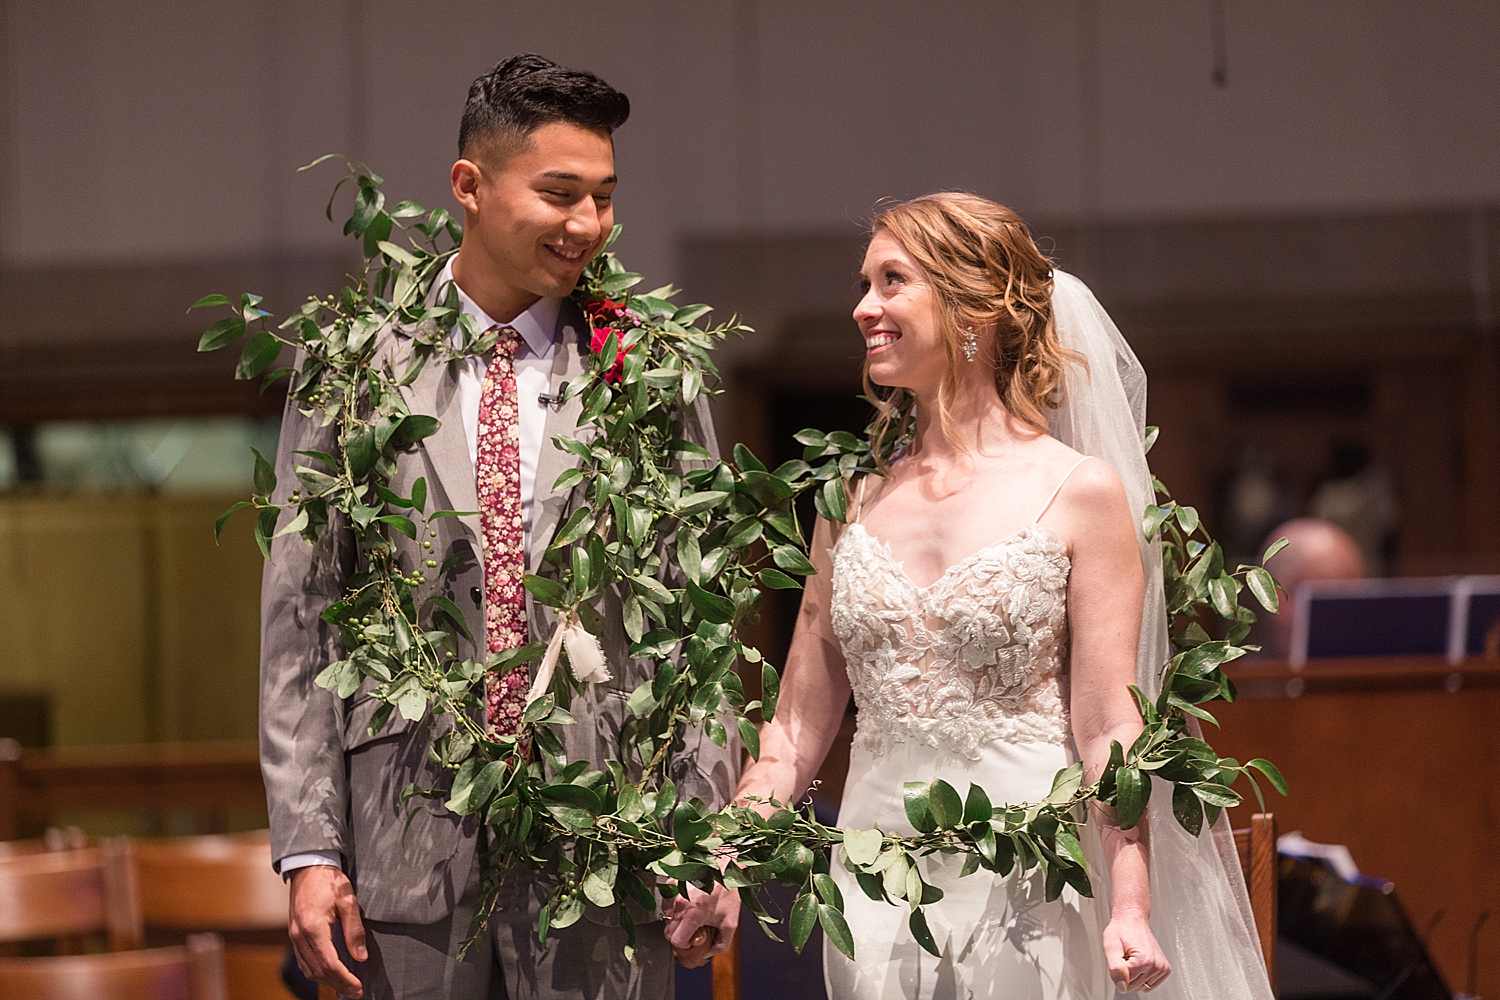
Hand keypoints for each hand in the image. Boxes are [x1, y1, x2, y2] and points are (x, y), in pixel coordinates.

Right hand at [288, 865, 367, 998]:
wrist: (308, 867)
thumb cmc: (330, 882)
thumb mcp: (348, 902)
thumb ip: (354, 930)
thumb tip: (361, 956)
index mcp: (313, 928)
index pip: (328, 964)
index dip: (344, 979)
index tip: (358, 986)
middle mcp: (300, 936)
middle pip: (317, 971)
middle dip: (338, 984)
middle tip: (356, 991)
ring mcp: (294, 937)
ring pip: (308, 969)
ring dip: (327, 981)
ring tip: (346, 986)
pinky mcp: (294, 935)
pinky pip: (303, 961)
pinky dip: (316, 972)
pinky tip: (330, 975)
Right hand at [663, 882, 739, 968]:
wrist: (726, 867)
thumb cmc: (729, 892)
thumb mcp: (731, 923)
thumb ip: (721, 944)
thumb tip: (708, 952)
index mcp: (692, 914)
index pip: (676, 940)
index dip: (685, 944)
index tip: (694, 939)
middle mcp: (679, 902)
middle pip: (668, 931)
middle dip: (680, 935)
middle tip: (694, 929)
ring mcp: (673, 891)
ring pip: (666, 917)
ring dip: (676, 921)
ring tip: (691, 915)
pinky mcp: (672, 882)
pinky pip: (666, 903)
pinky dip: (674, 908)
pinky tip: (688, 904)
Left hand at [1103, 912, 1169, 993]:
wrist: (1132, 920)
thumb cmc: (1121, 930)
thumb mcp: (1111, 947)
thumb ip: (1115, 969)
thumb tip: (1122, 987)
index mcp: (1144, 960)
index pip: (1125, 983)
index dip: (1118, 971)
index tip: (1120, 957)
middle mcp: (1156, 965)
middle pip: (1134, 986)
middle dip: (1126, 974)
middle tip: (1125, 957)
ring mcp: (1162, 968)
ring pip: (1142, 987)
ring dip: (1134, 976)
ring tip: (1132, 959)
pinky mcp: (1164, 969)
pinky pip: (1150, 985)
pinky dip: (1142, 977)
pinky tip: (1140, 963)